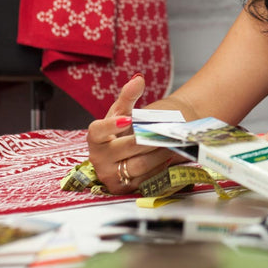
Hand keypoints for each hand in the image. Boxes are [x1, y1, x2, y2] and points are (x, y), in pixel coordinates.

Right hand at [85, 75, 173, 193]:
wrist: (130, 148)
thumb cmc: (125, 127)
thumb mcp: (124, 110)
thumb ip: (129, 95)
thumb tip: (138, 79)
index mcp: (95, 137)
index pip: (98, 131)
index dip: (112, 125)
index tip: (128, 119)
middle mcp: (99, 158)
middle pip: (127, 148)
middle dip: (148, 139)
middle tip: (165, 131)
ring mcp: (110, 175)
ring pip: (138, 165)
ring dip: (158, 153)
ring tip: (171, 142)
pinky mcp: (123, 188)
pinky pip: (144, 179)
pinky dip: (158, 167)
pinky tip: (168, 156)